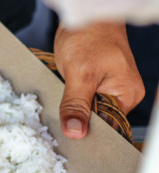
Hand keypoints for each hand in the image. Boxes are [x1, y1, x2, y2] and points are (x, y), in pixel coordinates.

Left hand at [54, 22, 144, 138]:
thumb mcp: (80, 74)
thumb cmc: (89, 38)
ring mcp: (106, 90)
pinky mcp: (92, 85)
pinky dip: (69, 103)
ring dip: (71, 112)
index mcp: (127, 95)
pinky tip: (61, 101)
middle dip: (78, 122)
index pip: (109, 127)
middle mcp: (120, 95)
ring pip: (86, 112)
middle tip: (60, 126)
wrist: (84, 18)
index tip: (70, 139)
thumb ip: (76, 105)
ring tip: (60, 110)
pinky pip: (80, 102)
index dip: (89, 133)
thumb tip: (75, 132)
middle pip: (97, 121)